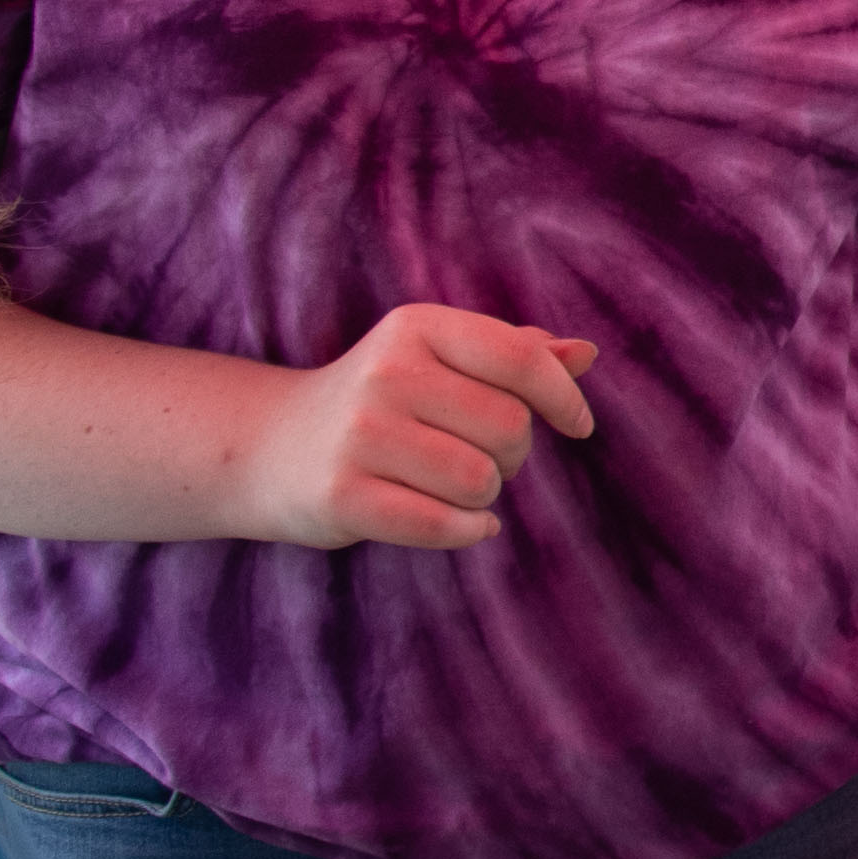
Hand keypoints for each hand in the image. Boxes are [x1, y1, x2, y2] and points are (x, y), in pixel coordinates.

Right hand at [236, 307, 599, 550]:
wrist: (271, 446)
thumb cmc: (380, 401)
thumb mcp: (437, 360)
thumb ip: (512, 355)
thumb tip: (586, 354)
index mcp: (417, 327)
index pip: (521, 358)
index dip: (564, 398)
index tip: (579, 426)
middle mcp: (386, 373)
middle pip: (510, 427)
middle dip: (512, 453)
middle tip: (476, 455)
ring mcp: (359, 435)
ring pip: (480, 481)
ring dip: (482, 496)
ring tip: (451, 486)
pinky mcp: (341, 495)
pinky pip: (443, 525)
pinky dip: (466, 531)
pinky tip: (462, 524)